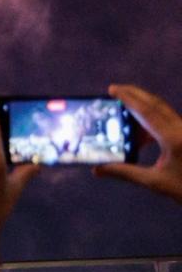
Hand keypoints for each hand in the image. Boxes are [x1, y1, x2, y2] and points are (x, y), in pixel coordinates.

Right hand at [96, 85, 181, 204]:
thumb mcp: (154, 182)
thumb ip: (125, 172)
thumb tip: (98, 170)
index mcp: (173, 138)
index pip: (147, 112)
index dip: (128, 99)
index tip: (113, 89)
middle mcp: (181, 129)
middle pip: (156, 104)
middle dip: (135, 94)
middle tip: (115, 89)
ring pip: (163, 110)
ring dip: (143, 105)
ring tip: (124, 107)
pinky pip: (168, 120)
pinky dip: (152, 118)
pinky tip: (142, 130)